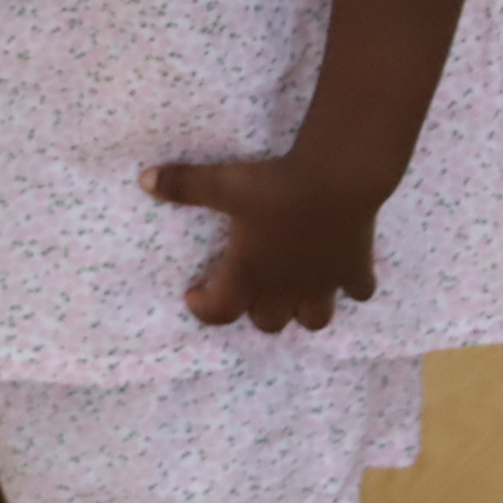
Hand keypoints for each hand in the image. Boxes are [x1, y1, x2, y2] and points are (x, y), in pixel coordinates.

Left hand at [143, 155, 383, 333]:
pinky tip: (340, 270)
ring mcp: (324, 282)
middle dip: (254, 311)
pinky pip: (358, 292)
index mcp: (249, 271)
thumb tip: (145, 181)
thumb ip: (183, 185)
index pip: (220, 311)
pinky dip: (350, 287)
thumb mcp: (222, 183)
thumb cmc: (274, 186)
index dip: (204, 309)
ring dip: (302, 311)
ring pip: (314, 320)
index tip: (194, 295)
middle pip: (269, 322)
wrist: (336, 179)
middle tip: (247, 287)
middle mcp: (286, 286)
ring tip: (294, 290)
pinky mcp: (355, 269)